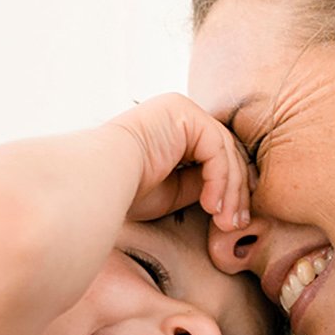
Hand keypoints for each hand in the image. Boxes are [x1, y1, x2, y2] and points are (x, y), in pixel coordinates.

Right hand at [101, 94, 251, 229]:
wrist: (97, 182)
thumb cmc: (125, 192)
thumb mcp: (174, 191)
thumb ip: (201, 184)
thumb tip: (230, 191)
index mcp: (173, 130)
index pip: (216, 157)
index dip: (230, 189)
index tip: (233, 221)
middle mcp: (178, 115)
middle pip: (225, 152)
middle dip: (235, 192)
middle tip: (237, 224)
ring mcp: (181, 110)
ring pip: (225, 151)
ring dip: (231, 191)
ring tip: (226, 222)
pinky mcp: (183, 113)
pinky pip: (216, 148)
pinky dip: (220, 179)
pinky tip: (212, 206)